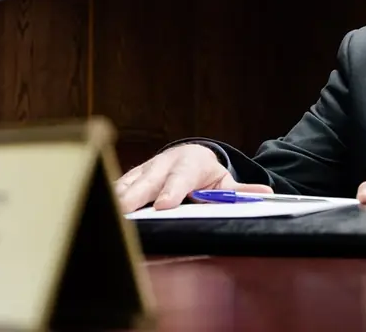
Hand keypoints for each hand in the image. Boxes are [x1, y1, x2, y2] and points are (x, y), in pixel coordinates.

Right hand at [114, 144, 273, 212]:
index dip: (171, 192)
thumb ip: (242, 190)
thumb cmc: (207, 173)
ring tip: (107, 211)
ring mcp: (146, 169)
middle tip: (126, 210)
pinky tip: (99, 210)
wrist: (188, 155)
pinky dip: (109, 196)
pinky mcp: (132, 176)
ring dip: (117, 196)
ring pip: (129, 182)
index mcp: (190, 164)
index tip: (163, 206)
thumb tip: (266, 193)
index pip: (180, 178)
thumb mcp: (225, 180)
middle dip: (137, 195)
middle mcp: (164, 164)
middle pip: (148, 180)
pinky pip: (119, 185)